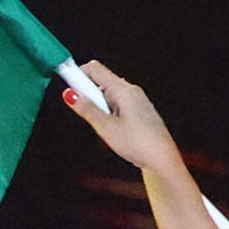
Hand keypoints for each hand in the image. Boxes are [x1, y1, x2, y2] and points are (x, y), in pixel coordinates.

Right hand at [60, 60, 186, 177]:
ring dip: (98, 106)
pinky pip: (117, 104)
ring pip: (108, 95)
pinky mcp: (139, 112)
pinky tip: (112, 129)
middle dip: (87, 94)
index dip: (77, 74)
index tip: (65, 84)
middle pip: (101, 81)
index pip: (95, 69)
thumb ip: (87, 109)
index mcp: (123, 90)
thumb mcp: (106, 127)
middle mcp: (131, 91)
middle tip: (86, 114)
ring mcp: (137, 101)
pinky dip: (108, 112)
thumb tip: (70, 94)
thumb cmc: (139, 144)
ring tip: (103, 126)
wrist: (162, 159)